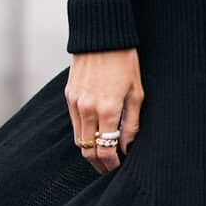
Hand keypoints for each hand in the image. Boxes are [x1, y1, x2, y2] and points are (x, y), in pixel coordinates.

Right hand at [66, 49, 143, 173]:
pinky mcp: (68, 96)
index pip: (105, 150)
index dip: (111, 164)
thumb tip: (126, 148)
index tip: (118, 168)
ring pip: (78, 139)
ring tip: (103, 155)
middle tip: (110, 169)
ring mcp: (74, 102)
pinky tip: (94, 135)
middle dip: (99, 164)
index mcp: (106, 109)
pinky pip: (74, 123)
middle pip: (88, 150)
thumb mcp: (137, 93)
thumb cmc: (125, 62)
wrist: (102, 36)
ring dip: (90, 150)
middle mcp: (86, 109)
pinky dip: (83, 134)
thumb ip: (131, 124)